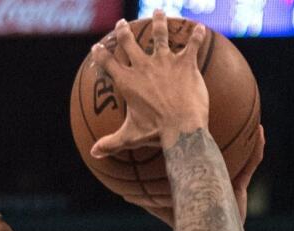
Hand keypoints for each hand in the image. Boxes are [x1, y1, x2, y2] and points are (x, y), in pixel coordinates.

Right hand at [90, 11, 210, 157]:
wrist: (182, 126)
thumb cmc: (155, 132)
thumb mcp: (130, 137)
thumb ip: (111, 143)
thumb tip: (94, 153)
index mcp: (127, 82)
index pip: (108, 63)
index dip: (100, 54)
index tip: (97, 47)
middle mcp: (143, 67)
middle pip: (129, 43)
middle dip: (124, 31)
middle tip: (122, 24)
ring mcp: (165, 62)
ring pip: (160, 35)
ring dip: (159, 22)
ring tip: (158, 12)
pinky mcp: (186, 63)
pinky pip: (192, 44)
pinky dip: (197, 36)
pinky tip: (200, 28)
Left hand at [130, 125, 265, 226]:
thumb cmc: (183, 227)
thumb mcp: (160, 208)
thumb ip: (145, 200)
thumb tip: (123, 192)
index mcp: (199, 180)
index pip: (198, 156)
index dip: (195, 142)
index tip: (193, 123)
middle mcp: (215, 178)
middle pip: (219, 150)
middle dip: (222, 134)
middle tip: (221, 113)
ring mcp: (229, 182)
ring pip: (239, 154)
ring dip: (243, 135)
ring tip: (248, 115)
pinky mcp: (240, 189)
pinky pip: (251, 164)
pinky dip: (256, 149)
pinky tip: (260, 132)